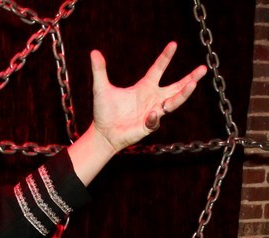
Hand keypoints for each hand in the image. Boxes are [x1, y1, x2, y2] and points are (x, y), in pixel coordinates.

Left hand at [91, 42, 206, 152]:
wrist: (102, 133)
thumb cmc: (104, 111)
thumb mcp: (101, 88)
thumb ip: (99, 71)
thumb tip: (94, 52)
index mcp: (144, 87)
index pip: (158, 69)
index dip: (165, 57)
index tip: (173, 44)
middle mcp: (152, 98)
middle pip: (176, 87)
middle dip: (190, 78)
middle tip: (204, 69)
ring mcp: (153, 112)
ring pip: (174, 102)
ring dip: (183, 94)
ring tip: (193, 84)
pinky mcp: (148, 126)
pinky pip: (155, 120)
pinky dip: (154, 117)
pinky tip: (151, 113)